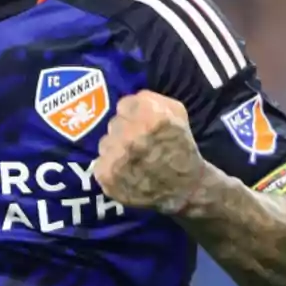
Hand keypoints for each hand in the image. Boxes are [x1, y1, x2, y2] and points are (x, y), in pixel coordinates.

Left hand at [92, 91, 205, 214]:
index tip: (142, 124)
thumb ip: (151, 98)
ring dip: (116, 149)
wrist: (185, 188)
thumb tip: (131, 98)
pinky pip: (100, 163)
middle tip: (139, 143)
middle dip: (125, 131)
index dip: (134, 114)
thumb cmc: (181, 146)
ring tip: (133, 159)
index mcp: (150, 116)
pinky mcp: (106, 176)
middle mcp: (131, 135)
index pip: (124, 104)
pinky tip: (127, 172)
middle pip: (114, 123)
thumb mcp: (177, 112)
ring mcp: (117, 157)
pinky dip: (111, 167)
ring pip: (105, 143)